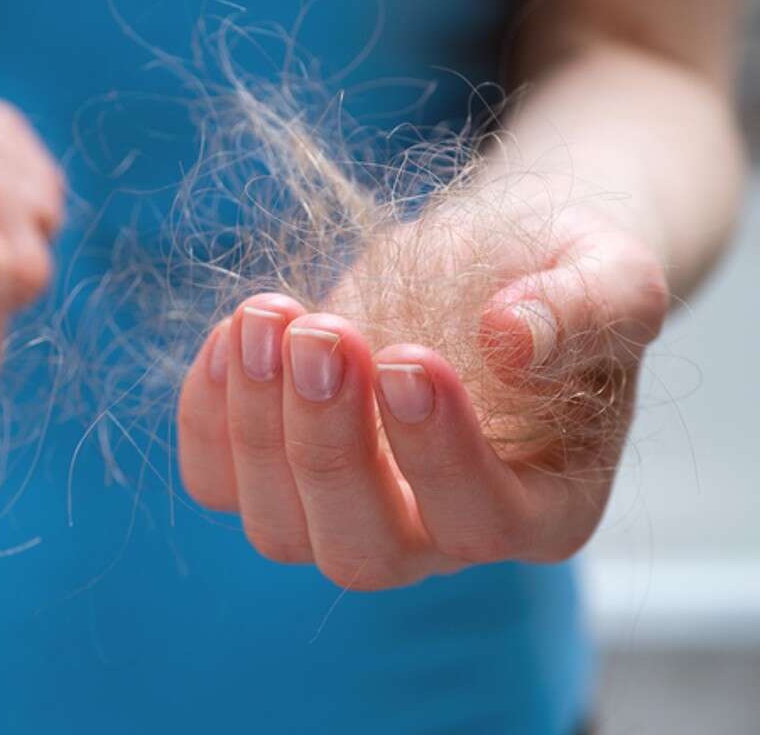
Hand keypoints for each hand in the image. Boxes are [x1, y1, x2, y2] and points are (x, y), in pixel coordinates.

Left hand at [176, 203, 668, 589]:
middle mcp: (437, 537)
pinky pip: (218, 481)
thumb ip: (584, 308)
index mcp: (540, 508)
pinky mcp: (279, 475)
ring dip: (255, 424)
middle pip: (364, 551)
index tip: (406, 359)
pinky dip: (206, 415)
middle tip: (322, 333)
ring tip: (268, 315)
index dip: (438, 454)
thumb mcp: (609, 273)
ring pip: (278, 528)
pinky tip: (233, 332)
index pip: (483, 522)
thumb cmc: (558, 277)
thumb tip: (509, 339)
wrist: (490, 264)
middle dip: (328, 448)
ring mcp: (348, 513)